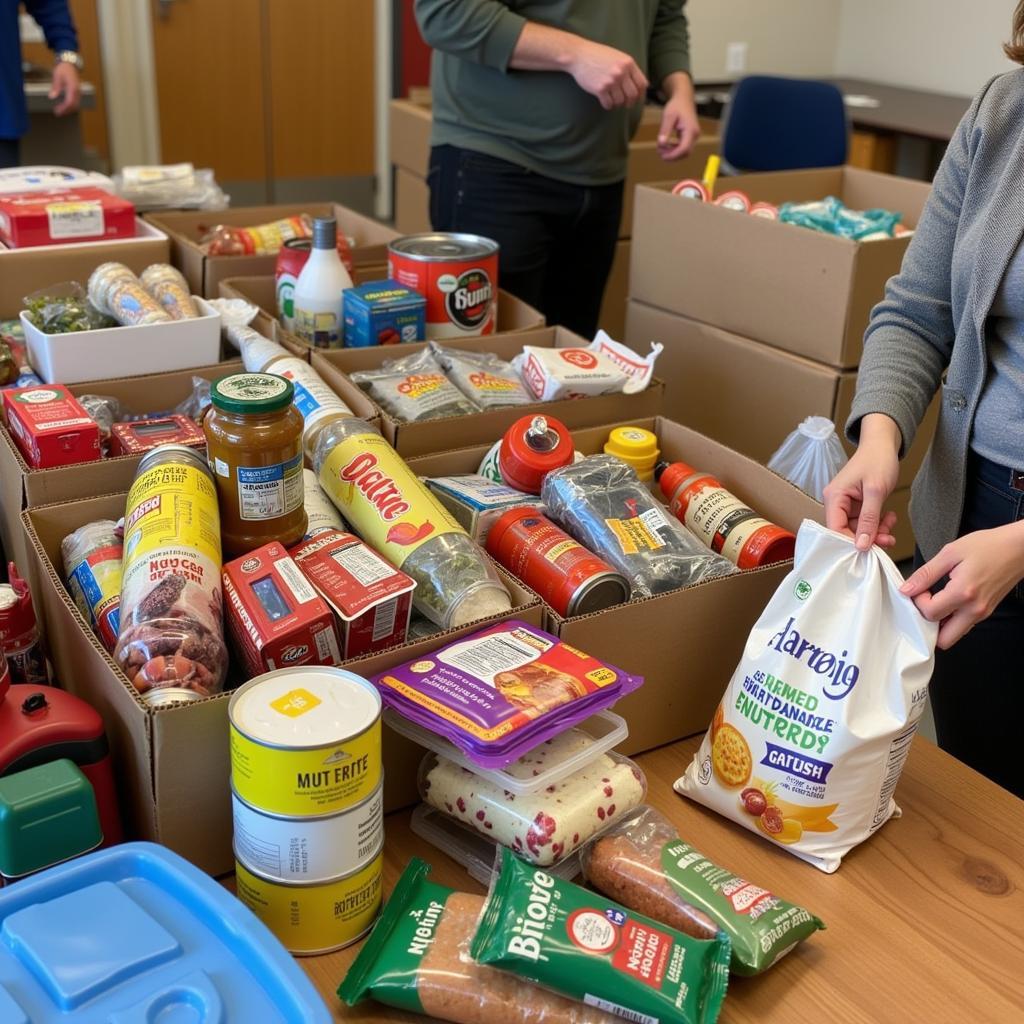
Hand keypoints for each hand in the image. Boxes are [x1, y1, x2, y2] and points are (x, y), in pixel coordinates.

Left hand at [50, 62, 80, 116]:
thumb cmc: (63, 69)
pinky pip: (76, 101)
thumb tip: (52, 97)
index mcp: (73, 88)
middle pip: (73, 106)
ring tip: (60, 110)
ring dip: (68, 109)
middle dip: (66, 111)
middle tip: (57, 113)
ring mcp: (78, 92)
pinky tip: (64, 105)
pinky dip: (70, 105)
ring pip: (75, 105)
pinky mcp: (77, 92)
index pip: (69, 102)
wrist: (70, 64)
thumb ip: (55, 87)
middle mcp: (77, 92)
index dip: (63, 108)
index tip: (57, 111)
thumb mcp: (57, 76)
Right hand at [568, 40, 647, 109]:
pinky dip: (608, 105)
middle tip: (625, 104)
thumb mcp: (618, 57)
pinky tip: (605, 101)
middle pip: (632, 95)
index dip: (640, 94)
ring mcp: (611, 81)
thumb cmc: (598, 55)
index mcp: (628, 63)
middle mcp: (621, 72)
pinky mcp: (600, 89)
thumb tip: (642, 85)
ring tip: (612, 99)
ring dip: (617, 103)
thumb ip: (629, 68)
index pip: (642, 84)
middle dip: (629, 102)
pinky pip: (608, 104)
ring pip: (620, 101)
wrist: (579, 55)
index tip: (636, 98)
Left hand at [658, 73, 699, 158]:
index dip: (673, 155)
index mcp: (691, 130)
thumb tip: (661, 144)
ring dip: (673, 154)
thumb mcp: (668, 116)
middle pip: (685, 153)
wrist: (683, 99)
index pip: (684, 149)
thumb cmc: (676, 105)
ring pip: (684, 152)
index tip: (662, 156)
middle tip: (660, 152)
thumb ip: (665, 130)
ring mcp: (693, 137)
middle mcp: (695, 135)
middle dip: (672, 156)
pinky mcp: (690, 137)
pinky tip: (667, 145)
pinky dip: (675, 150)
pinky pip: (683, 148)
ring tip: (662, 148)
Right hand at [822, 413, 900, 549]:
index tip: (869, 551)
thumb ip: (869, 519)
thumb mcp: (876, 490)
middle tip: (888, 539)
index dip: (849, 542)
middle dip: (868, 538)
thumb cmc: (877, 460)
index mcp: (834, 497)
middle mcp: (837, 503)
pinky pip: (866, 522)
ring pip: (859, 529)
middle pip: (847, 531)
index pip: (834, 529)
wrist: (883, 445)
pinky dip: (879, 524)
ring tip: (892, 527)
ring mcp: (847, 505)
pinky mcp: (857, 505)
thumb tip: (861, 546)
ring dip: (876, 532)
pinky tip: (890, 518)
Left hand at [900, 523, 1023, 647]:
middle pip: (943, 639)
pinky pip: (963, 626)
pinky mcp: (986, 612)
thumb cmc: (987, 545)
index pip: (929, 614)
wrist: (1018, 547)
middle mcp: (975, 610)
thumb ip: (926, 574)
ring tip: (935, 601)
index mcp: (963, 593)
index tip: (920, 588)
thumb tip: (906, 590)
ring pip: (954, 635)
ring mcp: (983, 613)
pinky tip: (947, 602)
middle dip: (927, 625)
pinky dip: (951, 620)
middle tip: (924, 603)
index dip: (918, 602)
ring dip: (939, 624)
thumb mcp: (950, 553)